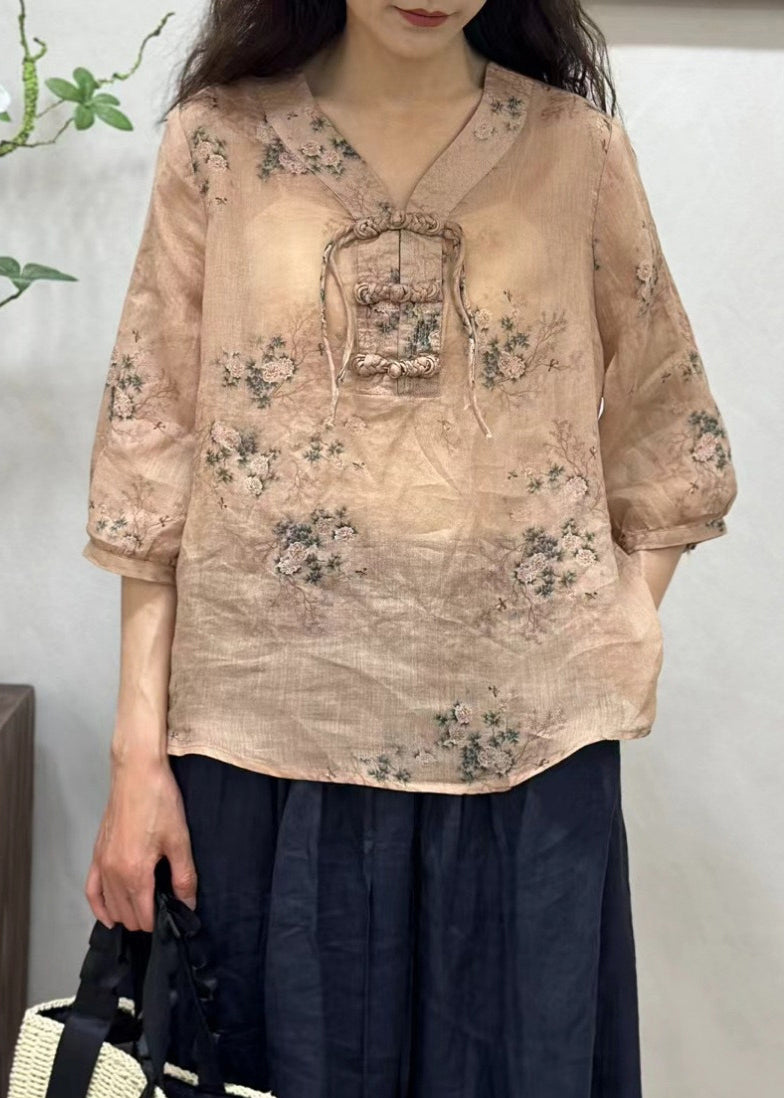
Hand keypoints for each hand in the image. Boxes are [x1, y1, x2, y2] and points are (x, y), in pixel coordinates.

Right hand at [85, 755, 196, 931]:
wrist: (137, 772)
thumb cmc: (159, 801)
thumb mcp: (179, 840)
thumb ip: (184, 876)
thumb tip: (189, 904)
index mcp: (135, 872)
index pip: (143, 916)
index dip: (159, 923)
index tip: (174, 919)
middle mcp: (113, 873)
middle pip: (126, 915)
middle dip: (144, 920)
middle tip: (164, 912)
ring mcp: (101, 863)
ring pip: (109, 906)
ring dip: (124, 915)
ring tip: (144, 914)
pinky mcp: (97, 853)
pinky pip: (91, 890)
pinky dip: (98, 906)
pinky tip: (108, 916)